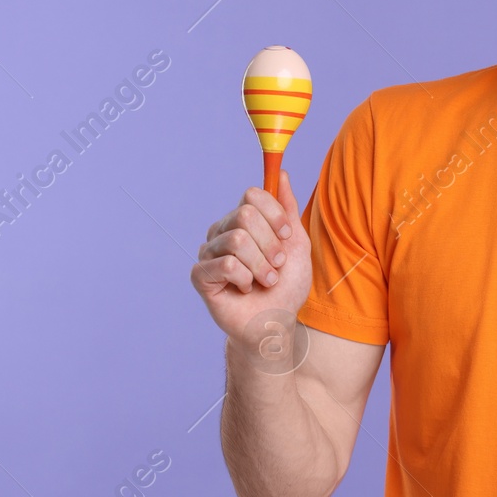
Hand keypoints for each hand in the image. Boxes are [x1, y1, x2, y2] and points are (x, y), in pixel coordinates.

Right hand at [190, 170, 312, 364]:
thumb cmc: (286, 285)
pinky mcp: (200, 276)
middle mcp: (223, 232)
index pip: (252, 196)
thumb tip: (280, 174)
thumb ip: (287, 208)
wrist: (276, 322)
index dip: (274, 215)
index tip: (286, 236)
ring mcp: (209, 253)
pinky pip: (226, 264)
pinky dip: (245, 279)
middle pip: (244, 215)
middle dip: (270, 244)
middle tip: (276, 265)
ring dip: (261, 266)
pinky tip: (245, 289)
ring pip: (237, 240)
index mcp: (243, 221)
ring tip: (265, 281)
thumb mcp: (296, 242)